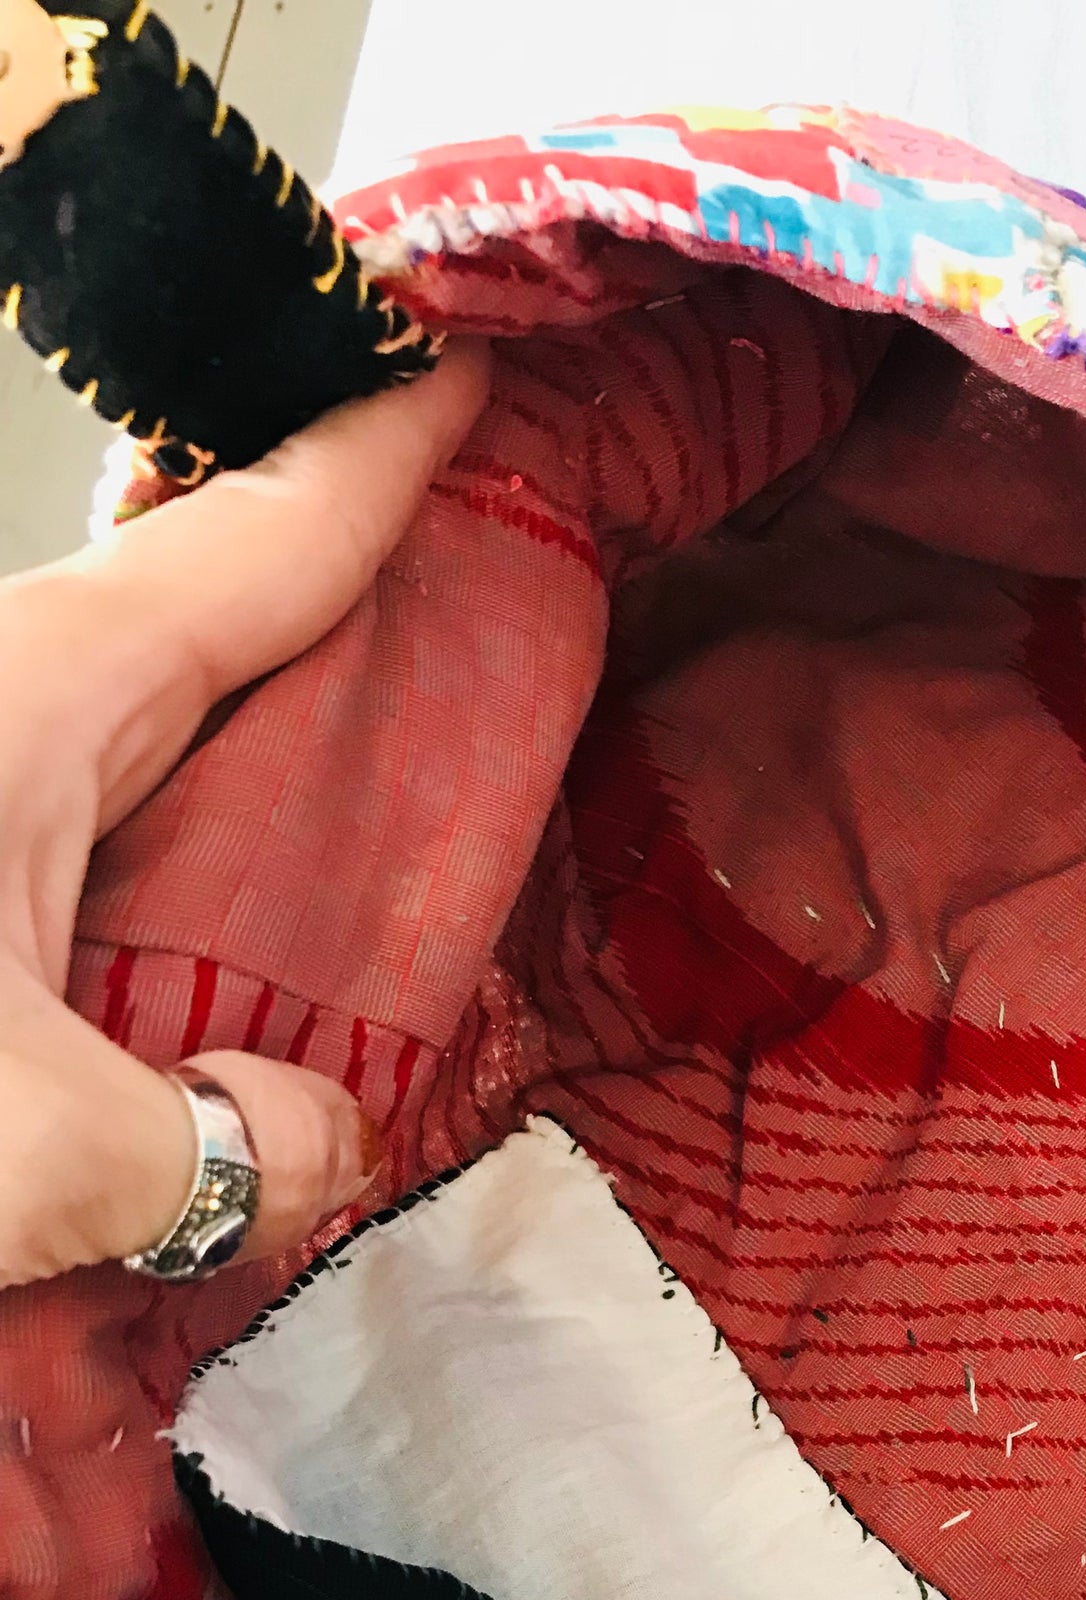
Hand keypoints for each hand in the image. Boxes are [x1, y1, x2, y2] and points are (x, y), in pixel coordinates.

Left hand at [0, 338, 489, 1289]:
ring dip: (238, 799)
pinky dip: (147, 901)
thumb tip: (300, 1143)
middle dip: (333, 632)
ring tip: (352, 868)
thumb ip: (213, 1151)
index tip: (453, 378)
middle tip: (459, 655)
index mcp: (36, 694)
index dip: (377, 461)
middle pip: (205, 632)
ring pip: (128, 752)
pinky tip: (187, 992)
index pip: (262, 543)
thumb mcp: (25, 1149)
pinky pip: (62, 852)